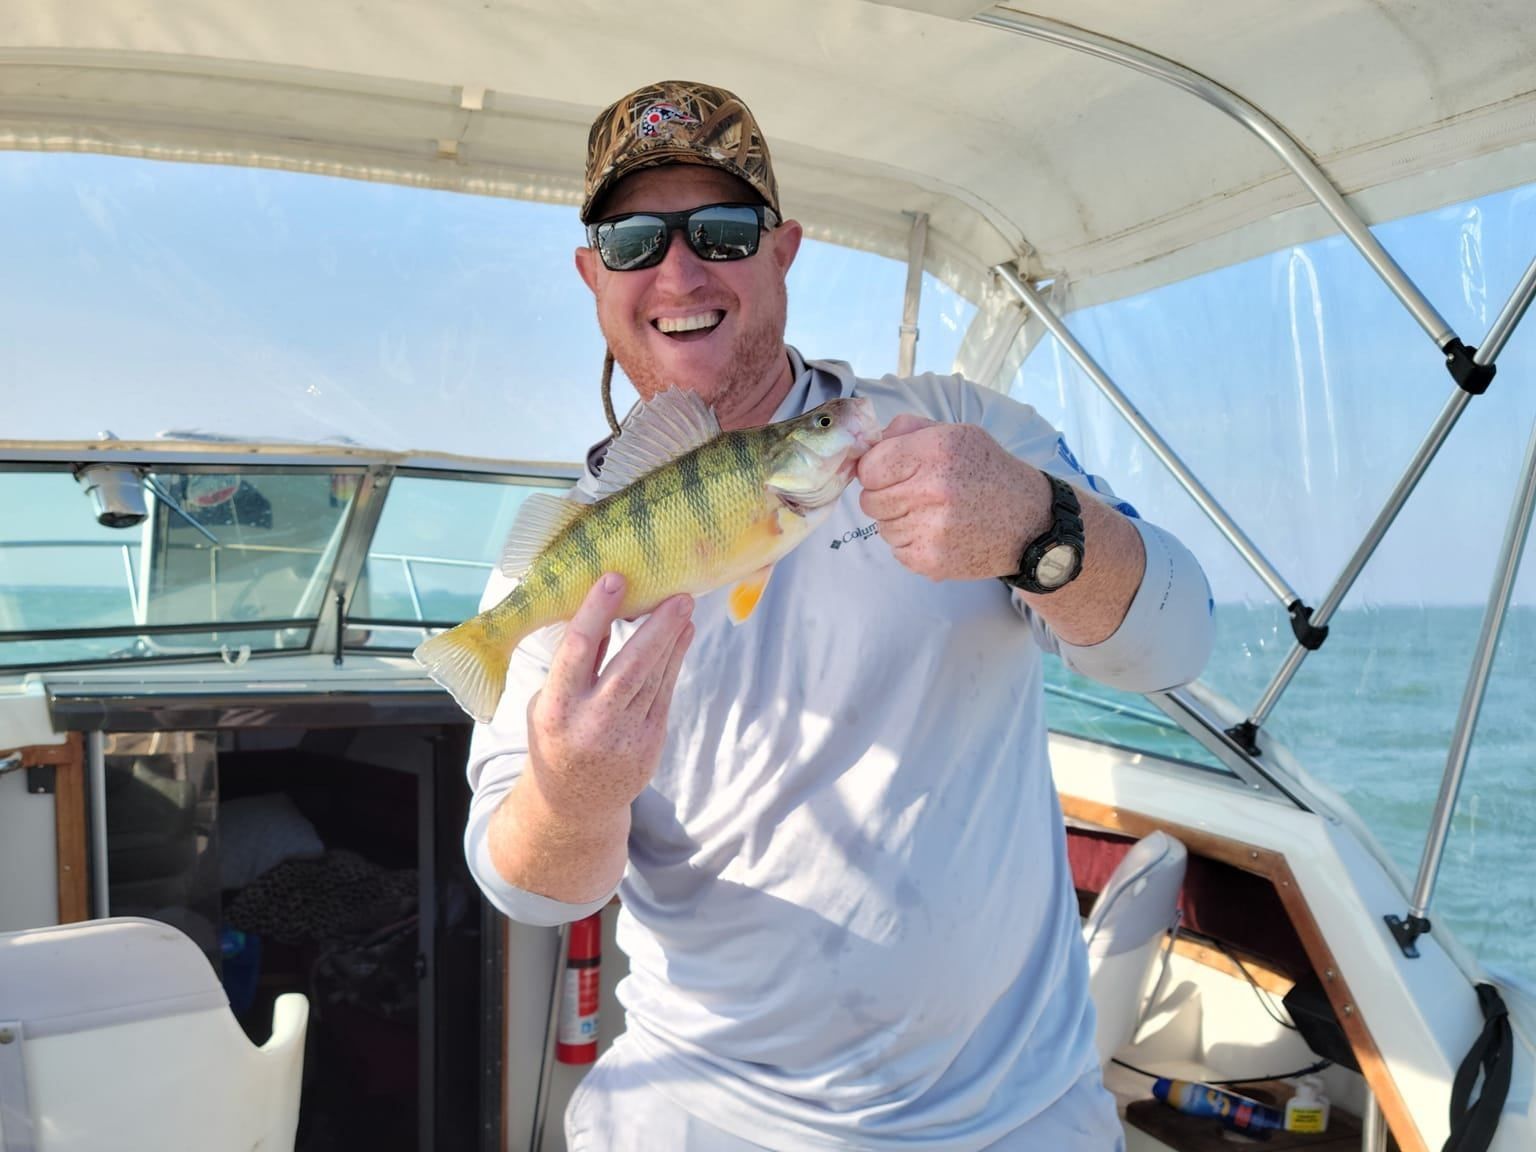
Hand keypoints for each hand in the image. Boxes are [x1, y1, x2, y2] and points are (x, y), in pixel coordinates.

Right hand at [525, 574, 693, 818]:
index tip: (614, 579)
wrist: (573, 803)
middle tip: (679, 596)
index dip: (596, 612)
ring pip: (654, 679)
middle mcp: (591, 723)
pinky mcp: (649, 744)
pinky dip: (675, 662)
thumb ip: (577, 665)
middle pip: (630, 669)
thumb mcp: (548, 701)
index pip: (577, 652)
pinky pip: (665, 694)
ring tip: (685, 606)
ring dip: (672, 640)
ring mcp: (624, 737)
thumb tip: (607, 614)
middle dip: (656, 630)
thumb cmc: (556, 736)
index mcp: (555, 708)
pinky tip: (683, 636)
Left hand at [856, 414, 1049, 581]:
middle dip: (886, 496)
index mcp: (936, 451)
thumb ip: (908, 430)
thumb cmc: (989, 474)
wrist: (1031, 523)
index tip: (892, 472)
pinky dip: (912, 543)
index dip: (876, 469)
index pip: (868, 467)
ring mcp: (931, 529)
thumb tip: (867, 443)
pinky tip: (940, 533)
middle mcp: (932, 489)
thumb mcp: (958, 434)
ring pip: (882, 527)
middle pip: (870, 500)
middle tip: (917, 494)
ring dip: (900, 521)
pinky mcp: (931, 560)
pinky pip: (897, 550)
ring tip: (935, 514)